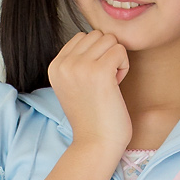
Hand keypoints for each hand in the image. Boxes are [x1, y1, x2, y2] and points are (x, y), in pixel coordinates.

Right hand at [48, 30, 132, 160]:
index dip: (94, 56)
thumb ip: (77, 62)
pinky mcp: (99, 72)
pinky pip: (120, 50)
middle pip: (97, 35)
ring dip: (115, 60)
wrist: (95, 145)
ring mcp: (80, 67)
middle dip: (105, 55)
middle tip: (103, 84)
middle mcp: (64, 64)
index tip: (93, 81)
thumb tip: (98, 36)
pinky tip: (116, 86)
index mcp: (55, 66)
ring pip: (110, 39)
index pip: (82, 37)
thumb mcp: (73, 86)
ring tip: (109, 85)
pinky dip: (124, 67)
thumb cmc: (92, 118)